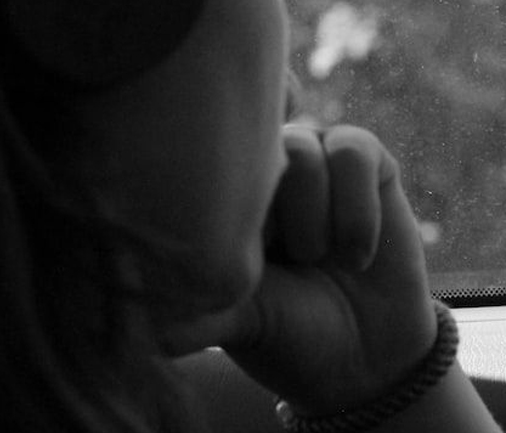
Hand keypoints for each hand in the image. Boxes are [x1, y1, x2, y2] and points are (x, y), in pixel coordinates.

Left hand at [175, 124, 438, 414]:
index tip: (243, 257)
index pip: (201, 162)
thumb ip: (192, 312)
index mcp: (224, 201)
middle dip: (270, 217)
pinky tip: (357, 256)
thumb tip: (135, 329)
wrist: (370, 357)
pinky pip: (354, 152)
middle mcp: (268, 173)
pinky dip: (356, 211)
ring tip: (321, 260)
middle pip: (252, 151)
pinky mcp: (370, 164)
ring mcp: (318, 162)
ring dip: (313, 216)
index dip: (221, 201)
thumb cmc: (292, 335)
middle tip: (289, 265)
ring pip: (303, 149)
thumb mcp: (237, 321)